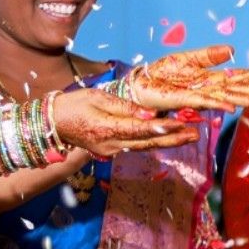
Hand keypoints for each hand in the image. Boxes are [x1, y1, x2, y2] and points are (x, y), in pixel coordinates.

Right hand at [47, 90, 197, 158]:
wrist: (53, 124)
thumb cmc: (73, 104)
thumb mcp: (97, 97)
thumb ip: (124, 107)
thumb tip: (150, 113)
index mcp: (106, 128)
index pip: (140, 129)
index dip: (162, 128)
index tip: (182, 125)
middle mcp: (111, 144)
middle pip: (147, 143)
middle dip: (173, 139)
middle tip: (196, 134)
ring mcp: (111, 150)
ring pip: (144, 147)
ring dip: (168, 142)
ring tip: (190, 136)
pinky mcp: (111, 151)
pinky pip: (136, 146)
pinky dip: (153, 141)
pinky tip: (170, 136)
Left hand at [116, 49, 248, 113]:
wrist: (140, 83)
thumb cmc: (162, 73)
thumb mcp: (187, 58)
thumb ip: (209, 55)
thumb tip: (232, 49)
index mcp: (211, 78)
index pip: (238, 76)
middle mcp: (209, 89)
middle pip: (239, 90)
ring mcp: (199, 96)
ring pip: (228, 98)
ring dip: (247, 101)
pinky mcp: (185, 100)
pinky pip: (206, 102)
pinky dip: (220, 105)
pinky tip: (232, 108)